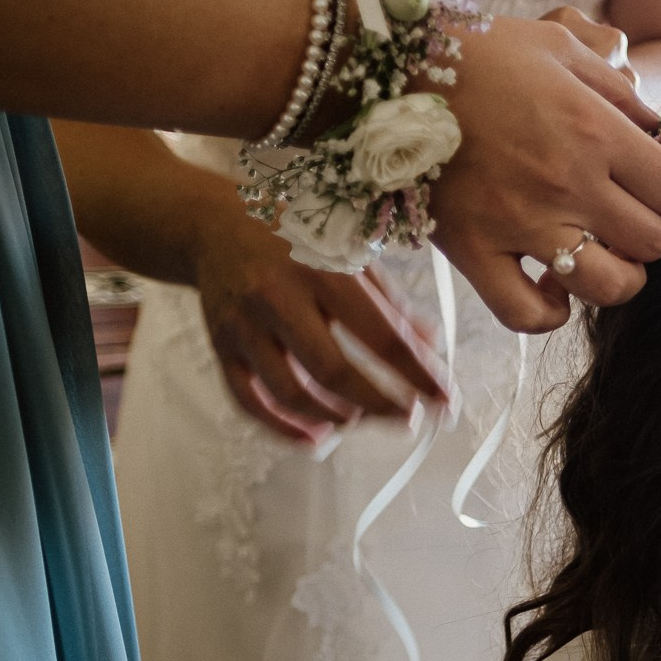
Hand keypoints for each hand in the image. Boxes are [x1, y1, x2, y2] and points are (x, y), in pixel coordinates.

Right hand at [194, 220, 451, 442]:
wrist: (215, 222)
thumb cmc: (297, 237)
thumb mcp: (351, 252)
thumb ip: (392, 301)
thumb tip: (433, 347)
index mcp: (323, 269)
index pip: (382, 336)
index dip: (418, 375)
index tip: (445, 401)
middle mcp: (279, 297)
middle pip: (334, 372)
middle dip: (380, 405)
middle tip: (409, 419)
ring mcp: (244, 325)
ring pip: (291, 393)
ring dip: (336, 418)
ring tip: (364, 421)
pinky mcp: (221, 346)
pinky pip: (249, 401)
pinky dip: (283, 429)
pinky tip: (316, 438)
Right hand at [426, 14, 660, 332]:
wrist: (387, 70)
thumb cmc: (477, 54)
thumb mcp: (558, 47)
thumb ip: (617, 90)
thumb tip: (659, 130)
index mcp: (595, 131)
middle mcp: (566, 184)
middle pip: (655, 244)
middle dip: (660, 236)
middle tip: (639, 220)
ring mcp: (519, 225)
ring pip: (607, 288)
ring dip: (619, 278)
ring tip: (605, 256)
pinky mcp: (472, 252)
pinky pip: (525, 315)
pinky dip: (549, 314)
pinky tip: (554, 291)